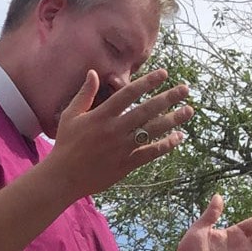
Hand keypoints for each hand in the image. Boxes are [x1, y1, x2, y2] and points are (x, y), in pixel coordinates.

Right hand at [45, 67, 191, 199]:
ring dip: (173, 120)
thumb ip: (84, 94)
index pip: (129, 94)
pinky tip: (178, 137)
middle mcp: (114, 130)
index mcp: (101, 116)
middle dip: (168, 98)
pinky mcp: (125, 164)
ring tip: (189, 110)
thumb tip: (93, 72)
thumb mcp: (70, 116)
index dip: (148, 82)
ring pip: (152, 131)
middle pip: (146, 110)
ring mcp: (121, 148)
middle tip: (185, 89)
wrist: (62, 178)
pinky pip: (150, 153)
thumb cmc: (65, 145)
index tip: (164, 73)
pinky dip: (166, 145)